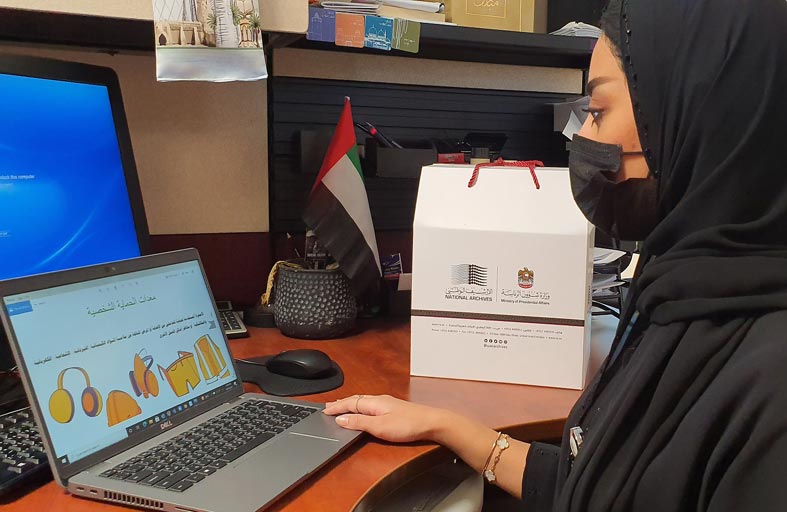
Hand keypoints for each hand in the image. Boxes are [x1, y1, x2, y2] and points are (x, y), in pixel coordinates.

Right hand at [323, 394, 448, 442]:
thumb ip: (359, 422)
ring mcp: (387, 404)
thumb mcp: (379, 426)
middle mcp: (379, 400)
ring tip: (340, 408)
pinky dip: (359, 408)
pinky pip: (370, 406)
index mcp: (373, 402)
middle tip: (328, 408)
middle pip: (355, 400)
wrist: (432, 423)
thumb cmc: (408, 425)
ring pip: (362, 402)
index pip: (349, 403)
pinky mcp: (393, 410)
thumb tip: (341, 419)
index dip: (336, 407)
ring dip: (349, 405)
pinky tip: (362, 412)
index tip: (324, 411)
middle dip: (340, 403)